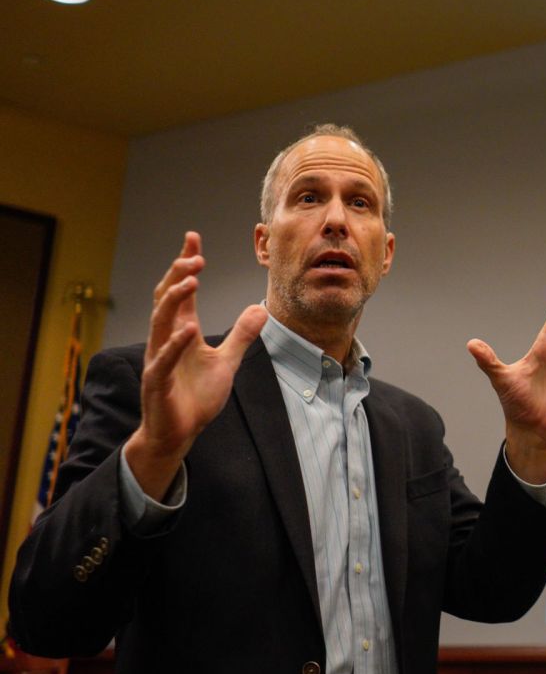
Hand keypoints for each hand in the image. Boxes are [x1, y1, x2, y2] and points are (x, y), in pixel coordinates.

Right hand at [123, 232, 267, 497]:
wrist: (177, 432)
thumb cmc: (195, 396)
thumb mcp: (227, 361)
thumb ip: (241, 335)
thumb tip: (260, 308)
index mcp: (181, 332)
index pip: (181, 291)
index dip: (186, 266)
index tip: (193, 240)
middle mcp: (165, 340)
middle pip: (167, 299)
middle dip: (178, 274)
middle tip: (193, 254)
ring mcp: (158, 360)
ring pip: (160, 323)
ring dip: (174, 300)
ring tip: (191, 280)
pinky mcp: (156, 382)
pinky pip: (162, 360)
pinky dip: (174, 344)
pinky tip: (187, 329)